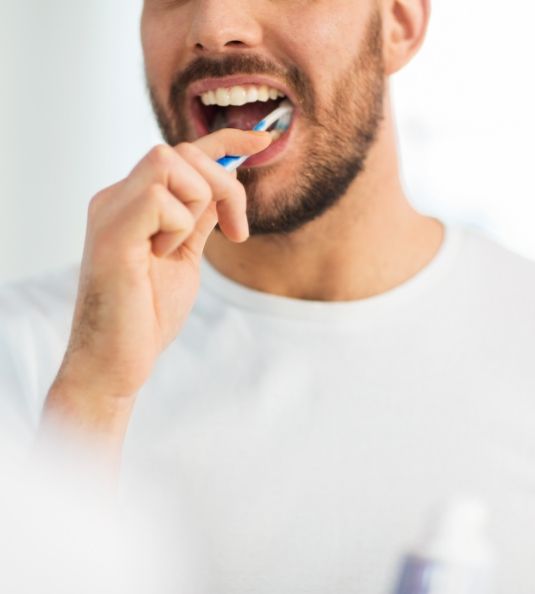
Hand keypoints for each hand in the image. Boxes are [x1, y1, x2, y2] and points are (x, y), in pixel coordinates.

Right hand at [52, 129, 271, 399]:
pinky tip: (161, 256)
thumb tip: (223, 184)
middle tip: (235, 231)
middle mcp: (117, 197)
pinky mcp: (111, 231)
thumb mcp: (184, 256)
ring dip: (195, 206)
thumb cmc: (147, 315)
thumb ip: (198, 218)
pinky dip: (177, 227)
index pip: (181, 153)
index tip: (263, 141)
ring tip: (176, 249)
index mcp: (133, 203)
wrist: (117, 361)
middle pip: (182, 151)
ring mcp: (110, 210)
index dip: (226, 140)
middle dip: (225, 185)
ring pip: (170, 163)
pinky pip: (159, 198)